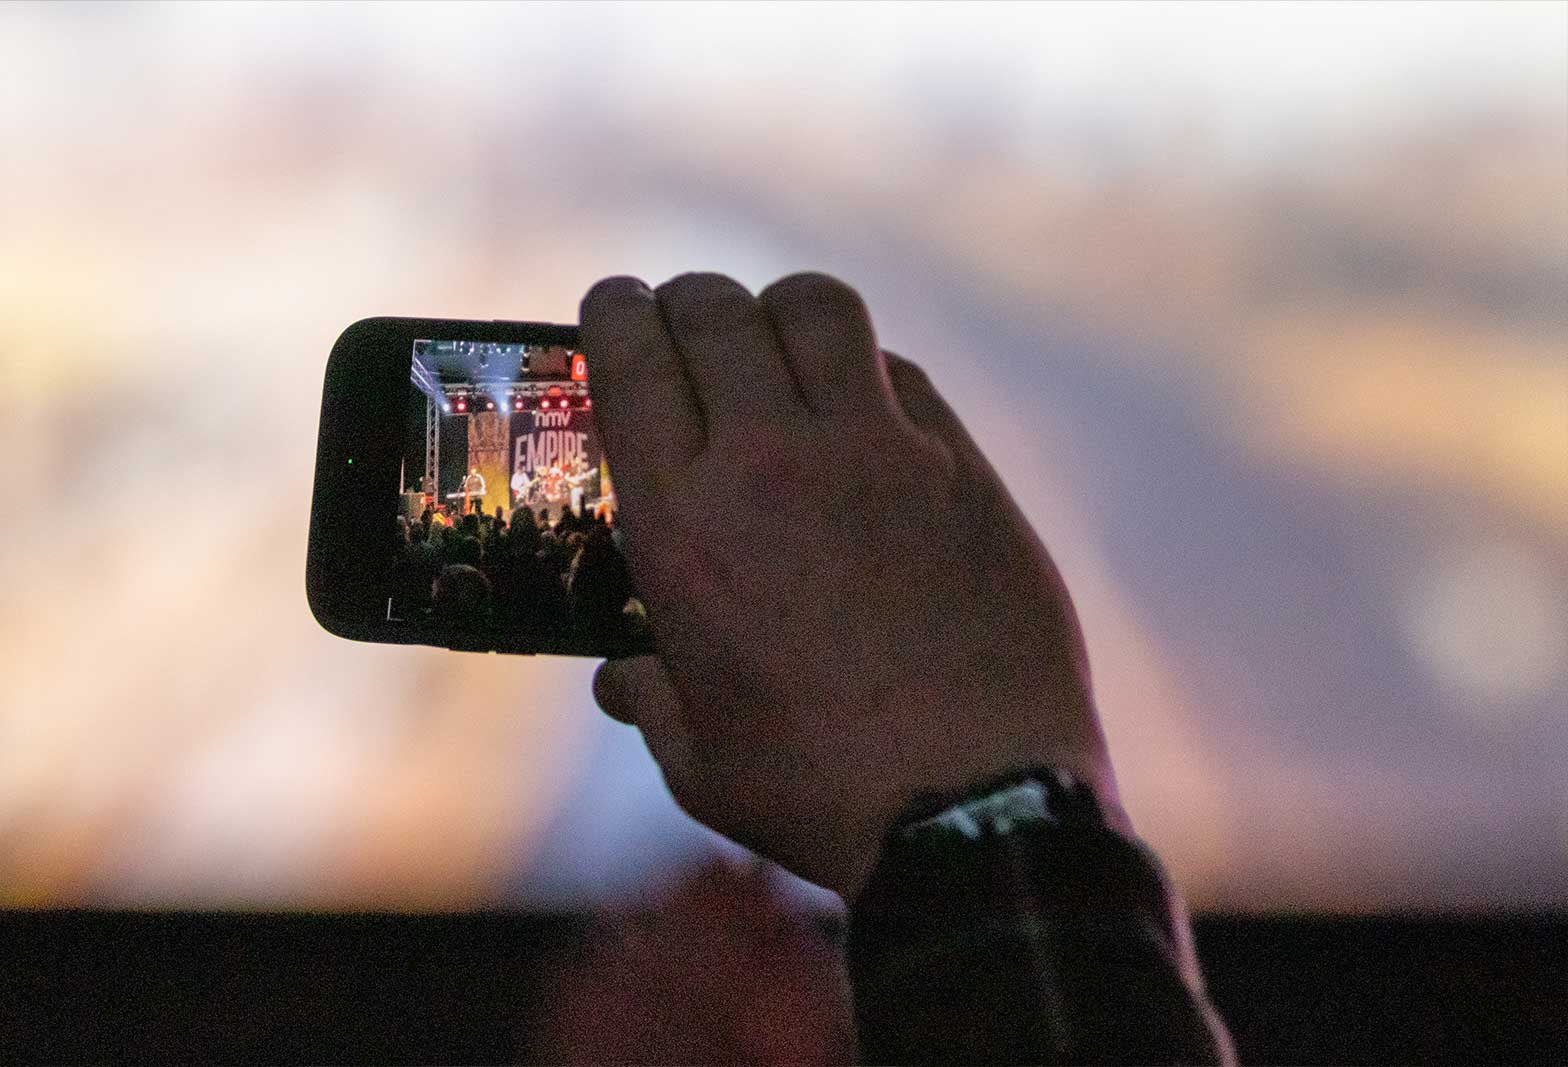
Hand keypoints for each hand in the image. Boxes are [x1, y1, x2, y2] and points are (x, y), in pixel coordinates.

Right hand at [582, 272, 1122, 902]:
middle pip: (716, 311)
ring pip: (818, 309)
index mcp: (683, 525)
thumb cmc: (821, 793)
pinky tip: (864, 408)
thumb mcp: (699, 760)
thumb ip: (650, 700)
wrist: (972, 807)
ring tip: (778, 339)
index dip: (615, 314)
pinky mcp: (961, 468)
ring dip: (782, 309)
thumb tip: (621, 679)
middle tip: (688, 322)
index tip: (615, 308)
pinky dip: (868, 369)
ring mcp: (876, 454)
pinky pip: (903, 372)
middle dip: (689, 301)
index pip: (629, 360)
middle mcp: (771, 463)